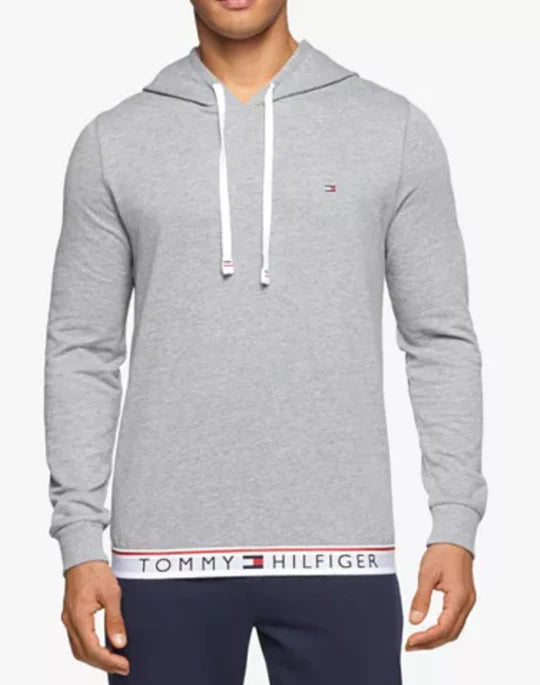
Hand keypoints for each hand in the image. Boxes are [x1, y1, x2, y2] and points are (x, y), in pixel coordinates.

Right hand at [62, 561, 129, 675]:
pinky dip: (90, 648)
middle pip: (83, 654)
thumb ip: (115, 620)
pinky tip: (104, 648)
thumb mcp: (112, 594)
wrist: (82, 557)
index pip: (92, 649)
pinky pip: (78, 640)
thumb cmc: (96, 571)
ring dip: (96, 658)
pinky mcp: (71, 616)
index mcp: (79, 617)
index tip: (124, 665)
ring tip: (115, 661)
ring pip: (78, 649)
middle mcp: (70, 621)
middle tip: (123, 667)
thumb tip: (120, 643)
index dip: (108, 661)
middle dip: (103, 664)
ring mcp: (69, 619)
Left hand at [406, 543, 475, 650]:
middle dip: (430, 643)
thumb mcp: (426, 575)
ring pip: (454, 630)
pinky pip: (455, 621)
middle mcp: (467, 603)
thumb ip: (421, 599)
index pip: (443, 628)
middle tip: (410, 646)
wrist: (455, 539)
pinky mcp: (464, 599)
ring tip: (417, 641)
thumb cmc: (442, 553)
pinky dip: (442, 629)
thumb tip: (414, 621)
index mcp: (459, 598)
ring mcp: (468, 602)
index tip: (410, 642)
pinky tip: (429, 630)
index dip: (426, 638)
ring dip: (436, 638)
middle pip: (450, 634)